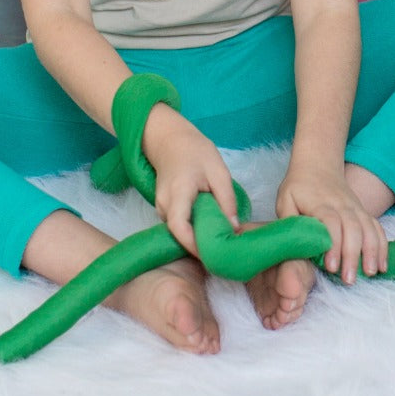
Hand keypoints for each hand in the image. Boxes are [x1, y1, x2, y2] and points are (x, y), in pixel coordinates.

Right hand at [141, 103, 240, 257]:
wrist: (171, 140)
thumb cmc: (196, 152)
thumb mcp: (219, 172)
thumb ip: (226, 200)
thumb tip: (234, 228)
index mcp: (178, 193)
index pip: (179, 226)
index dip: (193, 244)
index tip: (212, 255)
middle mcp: (164, 204)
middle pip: (179, 233)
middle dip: (199, 245)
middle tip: (222, 253)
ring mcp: (160, 207)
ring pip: (178, 230)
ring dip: (196, 237)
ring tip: (219, 242)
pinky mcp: (163, 208)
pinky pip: (178, 224)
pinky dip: (192, 228)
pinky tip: (208, 229)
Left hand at [275, 164, 386, 283]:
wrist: (318, 164)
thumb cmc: (298, 187)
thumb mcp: (285, 201)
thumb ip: (289, 223)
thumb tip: (291, 247)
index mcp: (321, 204)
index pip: (331, 223)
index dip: (333, 245)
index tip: (331, 267)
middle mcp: (342, 205)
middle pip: (353, 228)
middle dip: (353, 255)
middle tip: (349, 279)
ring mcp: (355, 207)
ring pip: (368, 228)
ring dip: (372, 251)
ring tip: (371, 272)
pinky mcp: (363, 211)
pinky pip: (377, 227)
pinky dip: (382, 245)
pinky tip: (382, 264)